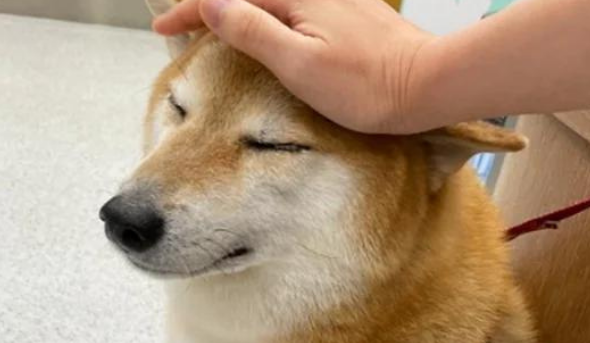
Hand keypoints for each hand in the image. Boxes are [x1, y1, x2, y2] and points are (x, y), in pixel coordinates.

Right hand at [153, 0, 437, 133]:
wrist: (428, 84)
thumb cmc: (366, 86)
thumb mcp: (299, 64)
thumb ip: (252, 29)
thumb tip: (211, 1)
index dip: (190, 11)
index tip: (162, 30)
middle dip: (209, 5)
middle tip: (180, 26)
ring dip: (237, 8)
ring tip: (212, 27)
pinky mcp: (348, 11)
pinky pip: (293, 4)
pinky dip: (265, 13)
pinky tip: (263, 27)